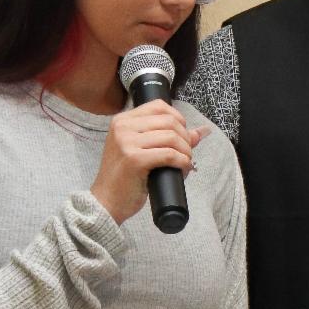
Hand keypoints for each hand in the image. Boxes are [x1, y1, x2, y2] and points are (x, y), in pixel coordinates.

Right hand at [91, 100, 208, 224]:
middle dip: (185, 137)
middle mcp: (123, 127)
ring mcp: (126, 142)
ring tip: (185, 162)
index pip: (159, 106)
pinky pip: (169, 154)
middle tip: (186, 153)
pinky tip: (182, 168)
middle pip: (169, 121)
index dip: (178, 118)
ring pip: (171, 137)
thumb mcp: (142, 150)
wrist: (106, 202)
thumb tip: (202, 131)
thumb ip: (168, 137)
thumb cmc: (124, 177)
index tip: (182, 134)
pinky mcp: (134, 159)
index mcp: (122, 120)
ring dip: (186, 151)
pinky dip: (182, 161)